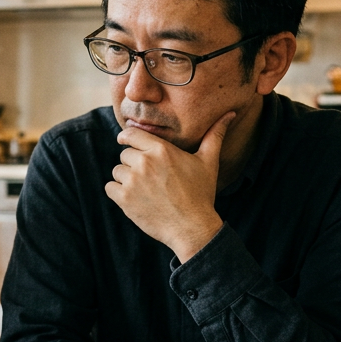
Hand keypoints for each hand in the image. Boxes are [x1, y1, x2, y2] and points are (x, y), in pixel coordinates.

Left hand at [105, 111, 233, 260]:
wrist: (193, 227)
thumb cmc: (201, 194)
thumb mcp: (208, 162)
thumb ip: (214, 135)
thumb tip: (230, 113)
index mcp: (161, 149)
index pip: (131, 134)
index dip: (127, 138)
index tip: (127, 142)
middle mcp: (145, 162)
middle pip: (124, 154)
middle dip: (133, 163)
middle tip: (148, 177)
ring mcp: (133, 181)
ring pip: (117, 171)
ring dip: (125, 179)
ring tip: (144, 189)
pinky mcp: (125, 199)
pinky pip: (110, 188)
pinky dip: (118, 193)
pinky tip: (135, 199)